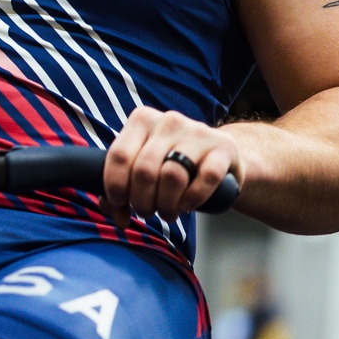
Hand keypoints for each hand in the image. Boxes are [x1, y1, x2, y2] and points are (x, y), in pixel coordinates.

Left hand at [101, 107, 242, 226]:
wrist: (218, 156)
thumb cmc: (172, 163)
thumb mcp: (143, 167)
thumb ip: (121, 191)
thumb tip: (118, 218)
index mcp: (142, 120)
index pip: (119, 155)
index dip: (115, 186)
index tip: (121, 202)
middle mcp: (168, 121)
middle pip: (144, 171)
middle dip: (142, 201)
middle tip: (148, 211)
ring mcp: (197, 132)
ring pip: (172, 176)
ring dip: (167, 205)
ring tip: (168, 212)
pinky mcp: (222, 147)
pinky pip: (205, 178)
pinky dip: (194, 199)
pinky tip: (189, 205)